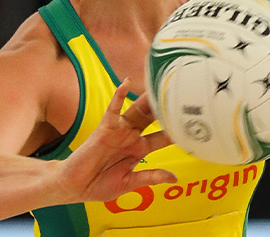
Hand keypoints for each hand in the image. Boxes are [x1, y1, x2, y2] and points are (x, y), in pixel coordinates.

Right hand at [55, 78, 175, 202]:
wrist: (75, 186)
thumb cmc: (99, 185)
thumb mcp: (130, 183)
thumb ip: (150, 177)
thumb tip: (174, 178)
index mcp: (140, 150)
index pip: (163, 138)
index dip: (177, 132)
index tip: (194, 124)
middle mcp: (132, 136)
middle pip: (154, 119)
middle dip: (166, 109)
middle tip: (182, 96)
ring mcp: (119, 130)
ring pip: (137, 110)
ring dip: (149, 98)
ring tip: (162, 84)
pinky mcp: (105, 127)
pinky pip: (113, 109)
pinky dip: (119, 95)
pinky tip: (127, 83)